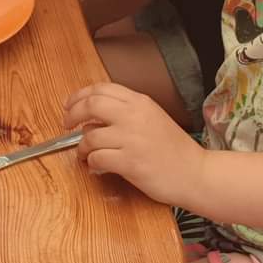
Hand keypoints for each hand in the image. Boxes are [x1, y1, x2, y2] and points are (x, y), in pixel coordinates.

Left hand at [65, 82, 205, 206]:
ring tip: (85, 154)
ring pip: (89, 135)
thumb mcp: (152, 119)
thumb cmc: (174, 150)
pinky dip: (91, 162)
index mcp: (140, 102)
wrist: (196, 173)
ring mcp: (131, 138)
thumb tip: (92, 119)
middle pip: (90, 104)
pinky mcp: (129, 161)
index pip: (101, 88)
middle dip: (72, 114)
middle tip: (66, 125)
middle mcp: (134, 115)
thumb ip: (126, 113)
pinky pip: (97, 158)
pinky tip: (96, 166)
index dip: (79, 95)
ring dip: (81, 147)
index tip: (69, 105)